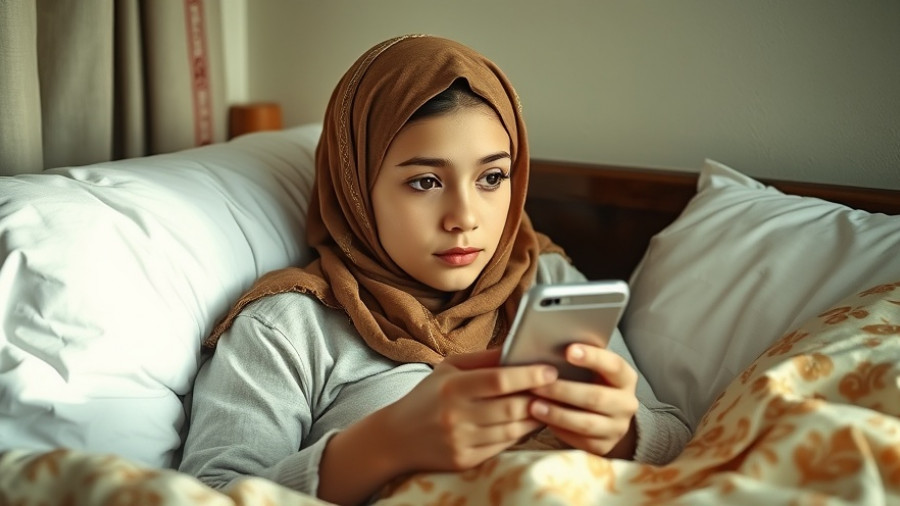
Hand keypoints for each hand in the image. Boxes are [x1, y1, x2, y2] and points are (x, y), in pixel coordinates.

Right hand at [382, 348, 556, 471]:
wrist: (397, 437)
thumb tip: (517, 347)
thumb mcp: (449, 368)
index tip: (549, 370)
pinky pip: (503, 446)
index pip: (499, 380)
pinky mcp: (465, 460)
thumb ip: (483, 359)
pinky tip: (527, 422)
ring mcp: (461, 441)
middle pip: (511, 407)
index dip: (529, 375)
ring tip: (546, 404)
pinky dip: (520, 434)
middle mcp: (456, 416)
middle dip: (539, 397)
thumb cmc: (428, 396)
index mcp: (452, 387)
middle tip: (556, 388)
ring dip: (535, 417)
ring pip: (512, 430)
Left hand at [528, 344, 638, 457]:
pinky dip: (559, 430)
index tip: (568, 350)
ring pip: (586, 423)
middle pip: (596, 397)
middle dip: (563, 390)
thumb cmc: (589, 382)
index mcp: (625, 378)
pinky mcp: (604, 446)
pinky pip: (580, 441)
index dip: (592, 357)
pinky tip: (542, 421)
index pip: (614, 365)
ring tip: (534, 405)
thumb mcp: (591, 369)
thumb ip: (578, 359)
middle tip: (537, 384)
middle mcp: (627, 404)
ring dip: (557, 414)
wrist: (604, 416)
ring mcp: (617, 428)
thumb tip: (549, 345)